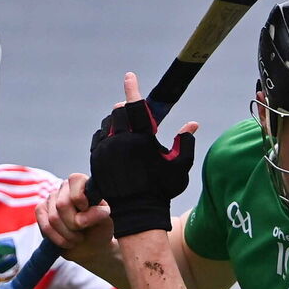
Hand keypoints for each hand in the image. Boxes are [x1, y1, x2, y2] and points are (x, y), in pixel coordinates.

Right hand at [36, 173, 116, 261]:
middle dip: (75, 223)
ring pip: (54, 218)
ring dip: (68, 234)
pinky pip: (45, 226)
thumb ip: (98, 213)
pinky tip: (67, 242)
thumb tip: (82, 214)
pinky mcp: (41, 211)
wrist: (91, 245)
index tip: (86, 209)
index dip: (79, 198)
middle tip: (83, 229)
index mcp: (83, 184)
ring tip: (77, 238)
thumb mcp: (106, 221)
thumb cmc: (99, 229)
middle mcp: (65, 188)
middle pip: (62, 204)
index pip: (75, 180)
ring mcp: (51, 199)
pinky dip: (58, 239)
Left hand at [89, 72, 197, 237]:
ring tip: (124, 128)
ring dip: (115, 121)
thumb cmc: (162, 189)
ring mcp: (106, 151)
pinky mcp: (96, 160)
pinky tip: (113, 140)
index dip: (133, 89)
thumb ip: (186, 143)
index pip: (136, 106)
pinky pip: (97, 138)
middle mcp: (121, 141)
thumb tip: (192, 124)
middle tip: (133, 112)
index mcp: (142, 140)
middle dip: (126, 107)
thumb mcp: (179, 167)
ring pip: (106, 124)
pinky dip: (105, 135)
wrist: (137, 212)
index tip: (129, 76)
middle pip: (119, 111)